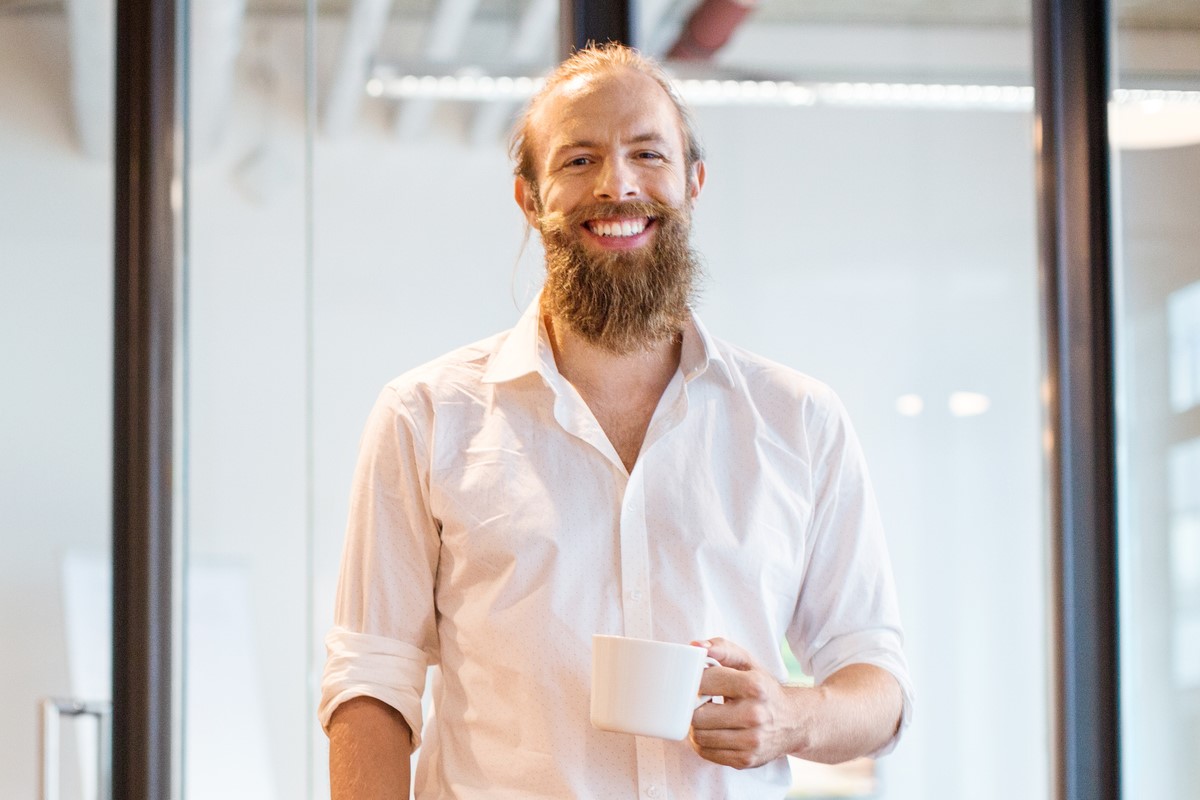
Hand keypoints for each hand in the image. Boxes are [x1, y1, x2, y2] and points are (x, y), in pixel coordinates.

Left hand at [688, 637, 803, 769]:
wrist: (795, 722)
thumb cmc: (764, 690)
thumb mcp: (748, 664)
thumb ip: (722, 649)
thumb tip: (696, 646)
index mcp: (755, 686)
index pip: (705, 682)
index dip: (695, 682)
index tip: (699, 684)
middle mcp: (755, 714)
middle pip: (697, 714)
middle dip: (693, 707)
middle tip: (699, 703)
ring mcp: (751, 741)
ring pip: (699, 736)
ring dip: (695, 727)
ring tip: (705, 717)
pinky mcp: (746, 760)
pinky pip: (706, 753)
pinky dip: (702, 743)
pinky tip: (711, 732)